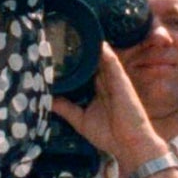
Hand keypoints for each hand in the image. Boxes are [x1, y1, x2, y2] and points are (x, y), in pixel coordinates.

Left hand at [49, 45, 168, 173]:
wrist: (130, 145)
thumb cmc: (109, 135)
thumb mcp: (80, 121)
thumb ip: (65, 109)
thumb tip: (47, 100)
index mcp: (97, 91)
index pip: (83, 71)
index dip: (72, 63)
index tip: (56, 53)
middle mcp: (105, 83)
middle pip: (90, 62)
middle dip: (78, 51)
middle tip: (61, 37)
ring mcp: (113, 80)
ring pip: (100, 58)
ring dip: (90, 47)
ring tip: (76, 31)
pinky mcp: (121, 81)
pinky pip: (112, 62)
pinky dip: (105, 52)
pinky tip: (98, 41)